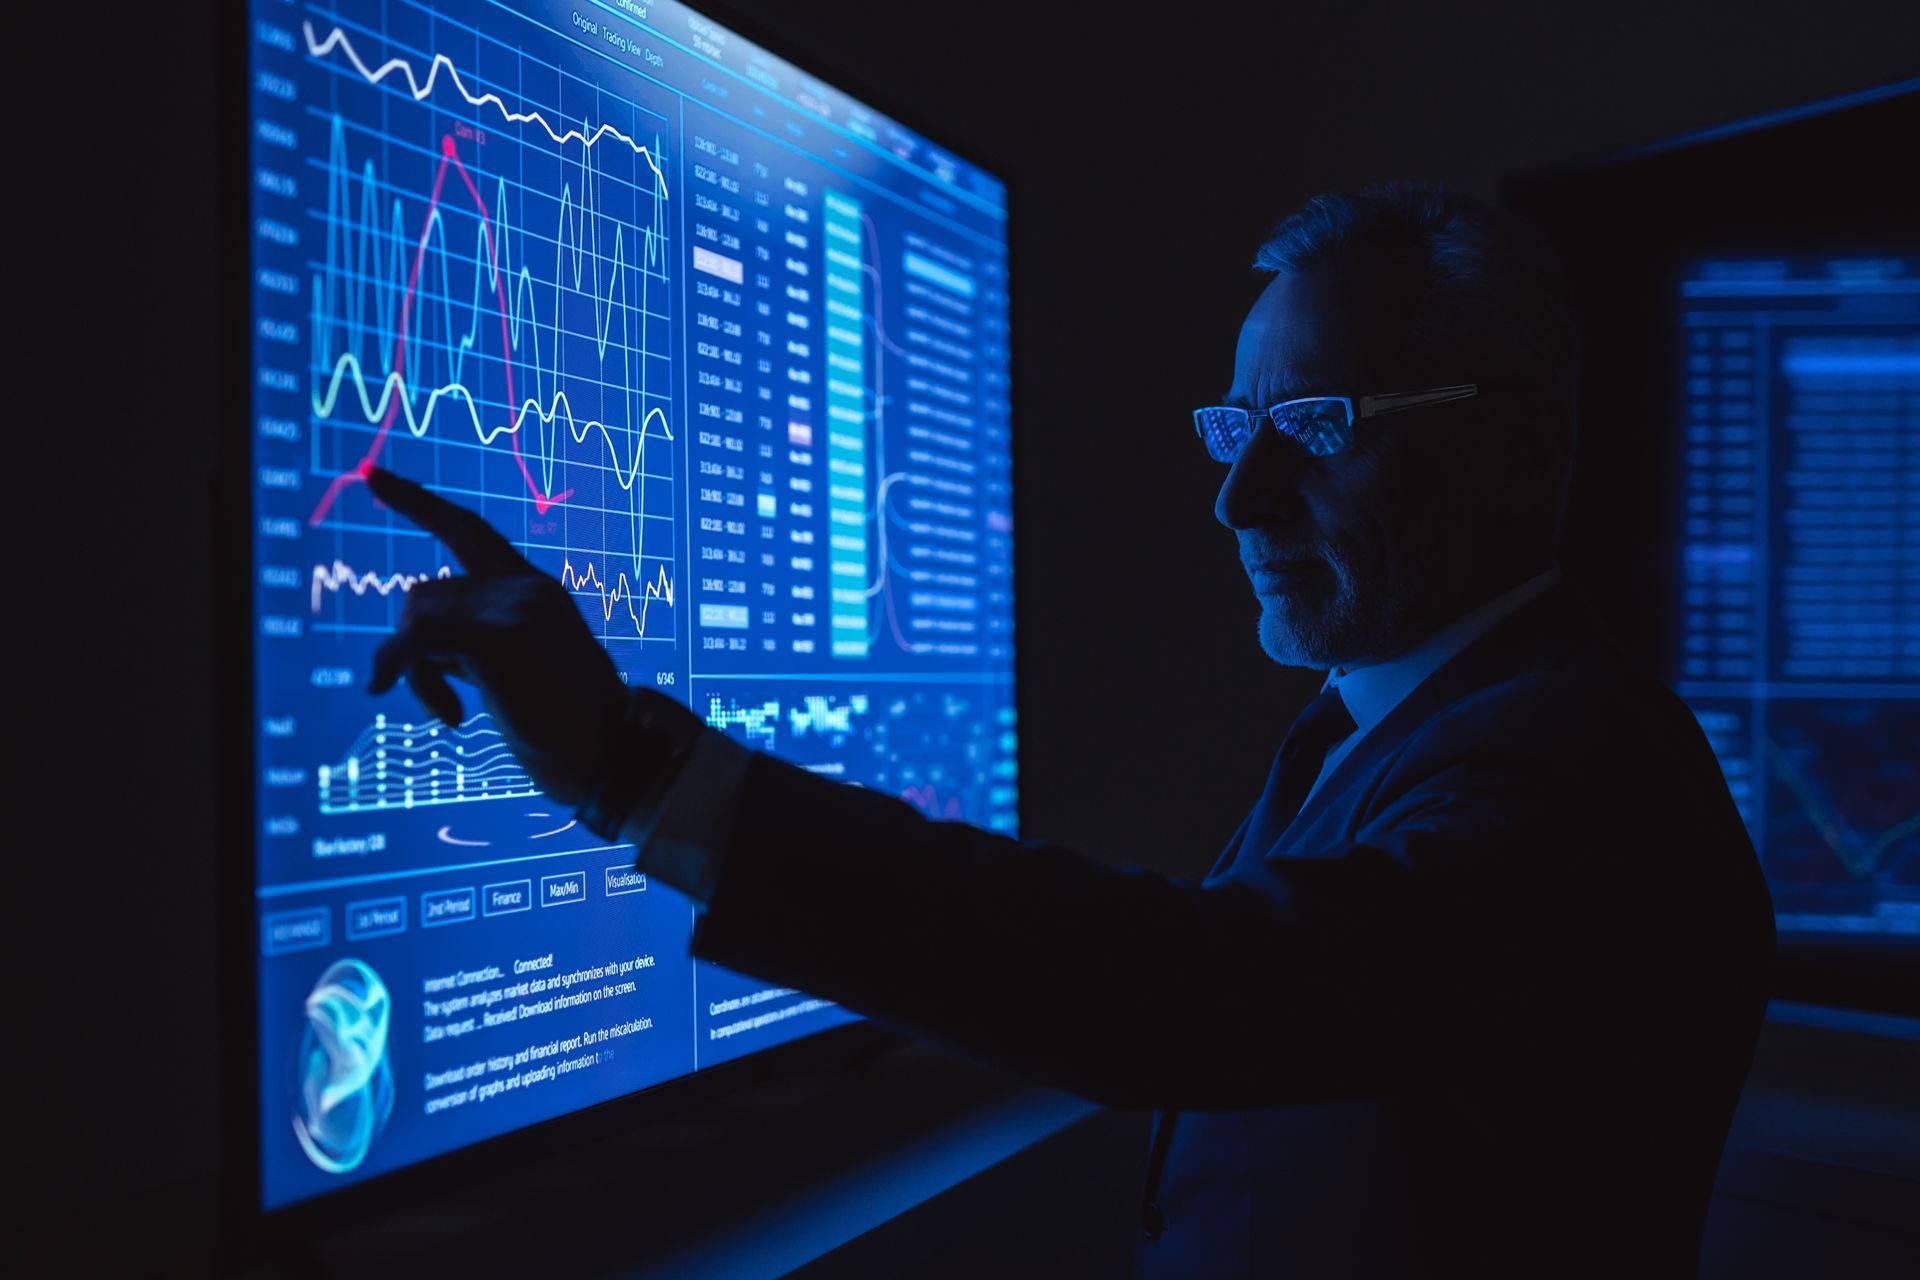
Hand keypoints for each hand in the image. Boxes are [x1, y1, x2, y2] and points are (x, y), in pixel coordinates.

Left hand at [364, 467, 626, 806]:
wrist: (615, 757)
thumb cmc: (572, 732)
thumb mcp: (525, 670)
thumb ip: (482, 639)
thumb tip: (415, 642)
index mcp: (537, 590)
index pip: (469, 531)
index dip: (418, 503)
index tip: (374, 476)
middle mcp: (527, 588)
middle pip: (424, 594)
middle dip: (416, 650)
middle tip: (445, 703)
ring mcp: (515, 609)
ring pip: (416, 617)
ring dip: (417, 674)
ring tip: (455, 714)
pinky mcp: (496, 640)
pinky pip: (414, 642)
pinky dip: (402, 672)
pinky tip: (439, 713)